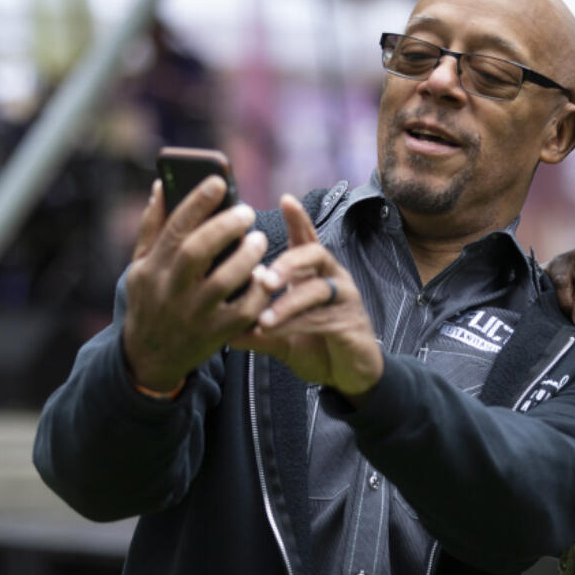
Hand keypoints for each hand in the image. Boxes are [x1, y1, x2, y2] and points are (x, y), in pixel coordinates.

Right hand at [123, 177, 271, 392]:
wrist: (149, 357)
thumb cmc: (150, 300)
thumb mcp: (140, 266)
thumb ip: (152, 228)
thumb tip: (161, 186)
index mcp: (152, 268)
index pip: (174, 228)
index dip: (197, 203)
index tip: (218, 181)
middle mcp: (170, 290)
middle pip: (197, 252)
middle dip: (224, 228)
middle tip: (247, 212)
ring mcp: (193, 314)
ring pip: (223, 282)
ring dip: (246, 257)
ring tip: (259, 240)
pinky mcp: (215, 334)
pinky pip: (243, 311)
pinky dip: (257, 292)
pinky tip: (264, 276)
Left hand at [230, 194, 383, 397]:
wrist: (350, 375)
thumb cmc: (317, 347)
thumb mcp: (281, 338)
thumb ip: (257, 331)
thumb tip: (223, 331)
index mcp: (315, 275)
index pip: (307, 240)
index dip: (299, 220)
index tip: (285, 198)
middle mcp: (333, 280)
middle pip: (316, 254)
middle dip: (288, 261)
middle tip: (263, 278)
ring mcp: (345, 300)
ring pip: (317, 289)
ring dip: (287, 302)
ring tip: (263, 318)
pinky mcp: (351, 323)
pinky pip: (323, 318)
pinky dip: (296, 324)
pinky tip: (274, 332)